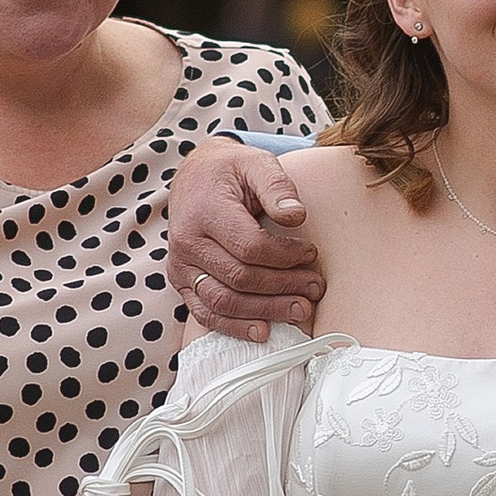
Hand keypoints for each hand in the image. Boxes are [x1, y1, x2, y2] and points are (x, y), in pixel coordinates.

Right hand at [166, 140, 326, 340]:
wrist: (195, 176)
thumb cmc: (231, 171)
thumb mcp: (256, 164)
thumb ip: (277, 186)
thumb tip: (296, 216)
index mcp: (205, 211)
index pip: (251, 247)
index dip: (286, 256)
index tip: (311, 254)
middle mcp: (187, 242)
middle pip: (240, 278)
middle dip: (283, 287)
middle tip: (315, 288)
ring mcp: (180, 265)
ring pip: (224, 301)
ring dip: (265, 310)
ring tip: (299, 310)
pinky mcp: (180, 280)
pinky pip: (205, 312)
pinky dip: (234, 326)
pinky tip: (263, 330)